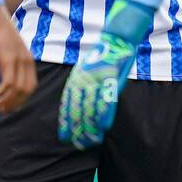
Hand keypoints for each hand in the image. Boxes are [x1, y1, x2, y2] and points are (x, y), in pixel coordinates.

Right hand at [0, 5, 35, 112]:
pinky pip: (8, 82)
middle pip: (26, 91)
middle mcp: (27, 62)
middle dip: (14, 104)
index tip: (10, 106)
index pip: (31, 87)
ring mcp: (18, 60)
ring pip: (17, 89)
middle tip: (1, 110)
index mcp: (29, 61)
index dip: (21, 100)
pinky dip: (1, 92)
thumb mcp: (10, 51)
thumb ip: (12, 64)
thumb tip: (7, 80)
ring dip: (6, 101)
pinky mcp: (8, 58)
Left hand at [57, 0, 152, 150]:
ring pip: (91, 109)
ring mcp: (98, 81)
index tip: (64, 136)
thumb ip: (81, 84)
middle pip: (78, 110)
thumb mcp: (86, 67)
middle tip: (76, 143)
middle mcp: (85, 81)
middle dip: (76, 129)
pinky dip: (104, 116)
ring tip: (90, 141)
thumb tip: (77, 102)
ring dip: (90, 127)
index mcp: (77, 78)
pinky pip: (107, 102)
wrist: (117, 38)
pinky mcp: (112, 80)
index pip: (68, 104)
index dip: (66, 122)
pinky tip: (103, 128)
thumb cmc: (103, 53)